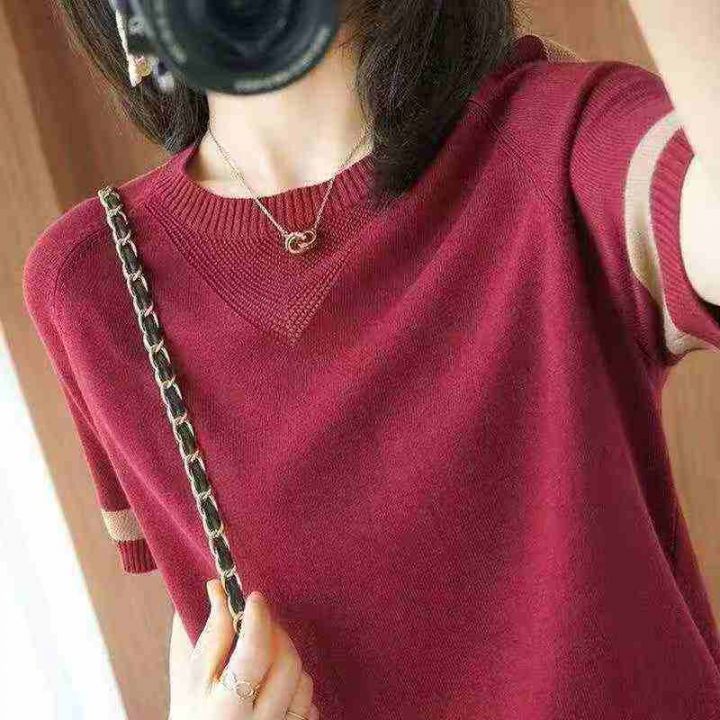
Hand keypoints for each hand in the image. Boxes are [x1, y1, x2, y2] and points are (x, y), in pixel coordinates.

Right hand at [169, 579, 318, 719]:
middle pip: (286, 663)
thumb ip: (211, 632)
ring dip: (287, 660)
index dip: (258, 620)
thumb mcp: (196, 676)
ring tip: (264, 660)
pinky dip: (296, 686)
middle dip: (275, 633)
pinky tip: (274, 686)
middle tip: (260, 624)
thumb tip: (220, 588)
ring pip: (303, 680)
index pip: (253, 655)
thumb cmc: (196, 710)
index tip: (254, 597)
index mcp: (224, 709)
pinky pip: (311, 703)